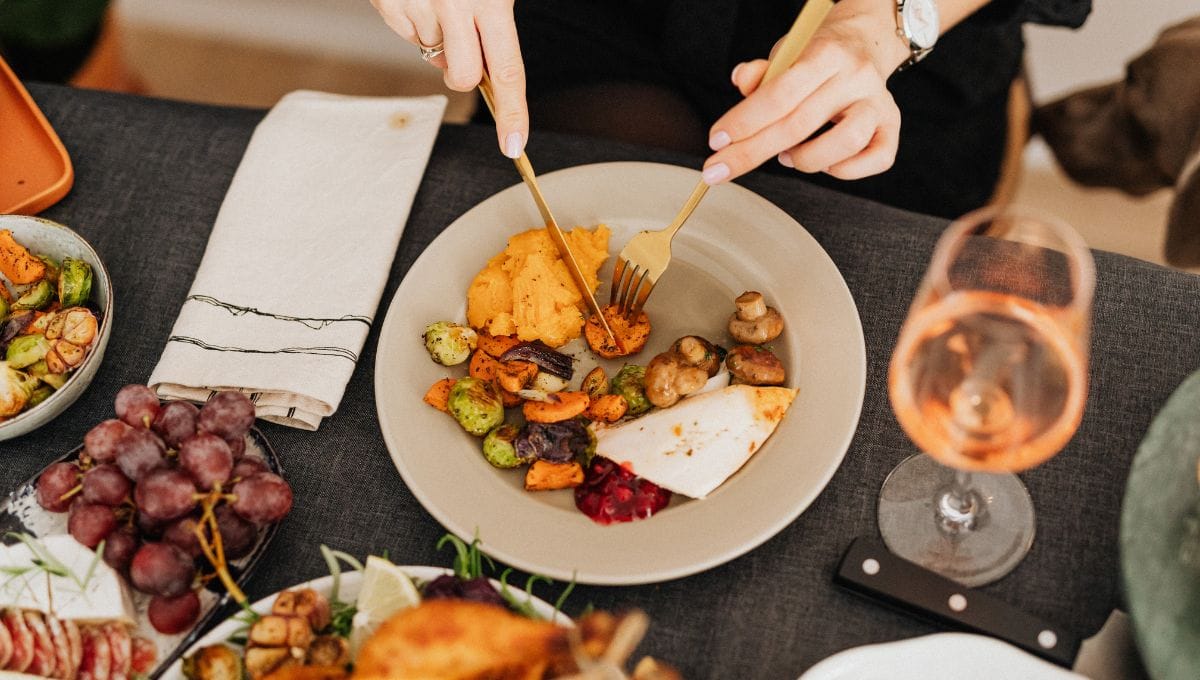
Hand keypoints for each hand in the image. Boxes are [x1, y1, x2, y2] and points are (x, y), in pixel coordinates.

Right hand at [371, 0, 526, 157]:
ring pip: (432, 56)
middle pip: (464, 78)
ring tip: (438, 1)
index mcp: (492, 0)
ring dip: (437, 39)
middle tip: (459, 47)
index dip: (513, 113)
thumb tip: (480, 75)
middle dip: (461, 75)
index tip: (514, 145)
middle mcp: (457, 4)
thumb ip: (491, 28)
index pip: (508, 71)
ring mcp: (422, 5)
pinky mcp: (391, 5)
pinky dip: (414, 22)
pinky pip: (407, 35)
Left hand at [701, 9, 908, 184]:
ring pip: (846, 143)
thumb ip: (762, 72)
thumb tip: (741, 80)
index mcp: (826, 53)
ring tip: (786, 157)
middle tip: (721, 168)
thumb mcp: (786, 52)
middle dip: (752, 152)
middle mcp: (856, 76)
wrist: (866, 40)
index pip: (780, 94)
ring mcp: (878, 102)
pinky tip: (824, 163)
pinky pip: (877, 159)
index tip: (716, 141)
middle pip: (800, 124)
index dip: (745, 121)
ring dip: (806, 160)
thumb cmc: (818, 54)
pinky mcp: (892, 125)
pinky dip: (845, 170)